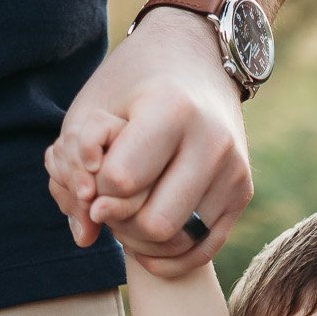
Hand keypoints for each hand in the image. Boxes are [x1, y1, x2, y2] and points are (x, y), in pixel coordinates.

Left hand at [47, 8, 253, 275]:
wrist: (195, 58)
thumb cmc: (132, 84)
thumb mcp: (91, 110)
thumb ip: (74, 169)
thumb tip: (86, 236)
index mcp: (173, 109)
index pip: (122, 182)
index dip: (96, 186)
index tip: (95, 170)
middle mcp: (213, 141)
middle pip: (155, 223)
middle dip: (121, 221)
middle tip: (109, 201)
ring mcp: (234, 169)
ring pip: (179, 242)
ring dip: (142, 240)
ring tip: (129, 212)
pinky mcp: (243, 191)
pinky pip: (204, 250)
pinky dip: (169, 256)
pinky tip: (145, 243)